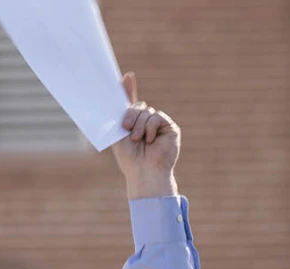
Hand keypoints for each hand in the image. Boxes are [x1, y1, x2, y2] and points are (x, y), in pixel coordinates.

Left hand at [111, 72, 180, 199]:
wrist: (143, 171)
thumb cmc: (129, 157)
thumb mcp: (119, 133)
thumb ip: (121, 113)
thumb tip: (120, 91)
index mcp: (132, 124)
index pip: (131, 103)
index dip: (129, 89)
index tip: (127, 76)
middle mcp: (146, 122)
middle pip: (138, 105)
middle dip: (130, 115)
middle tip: (125, 128)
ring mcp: (159, 124)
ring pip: (147, 111)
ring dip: (139, 125)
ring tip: (138, 140)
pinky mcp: (170, 127)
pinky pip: (157, 117)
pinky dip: (150, 128)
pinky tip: (150, 140)